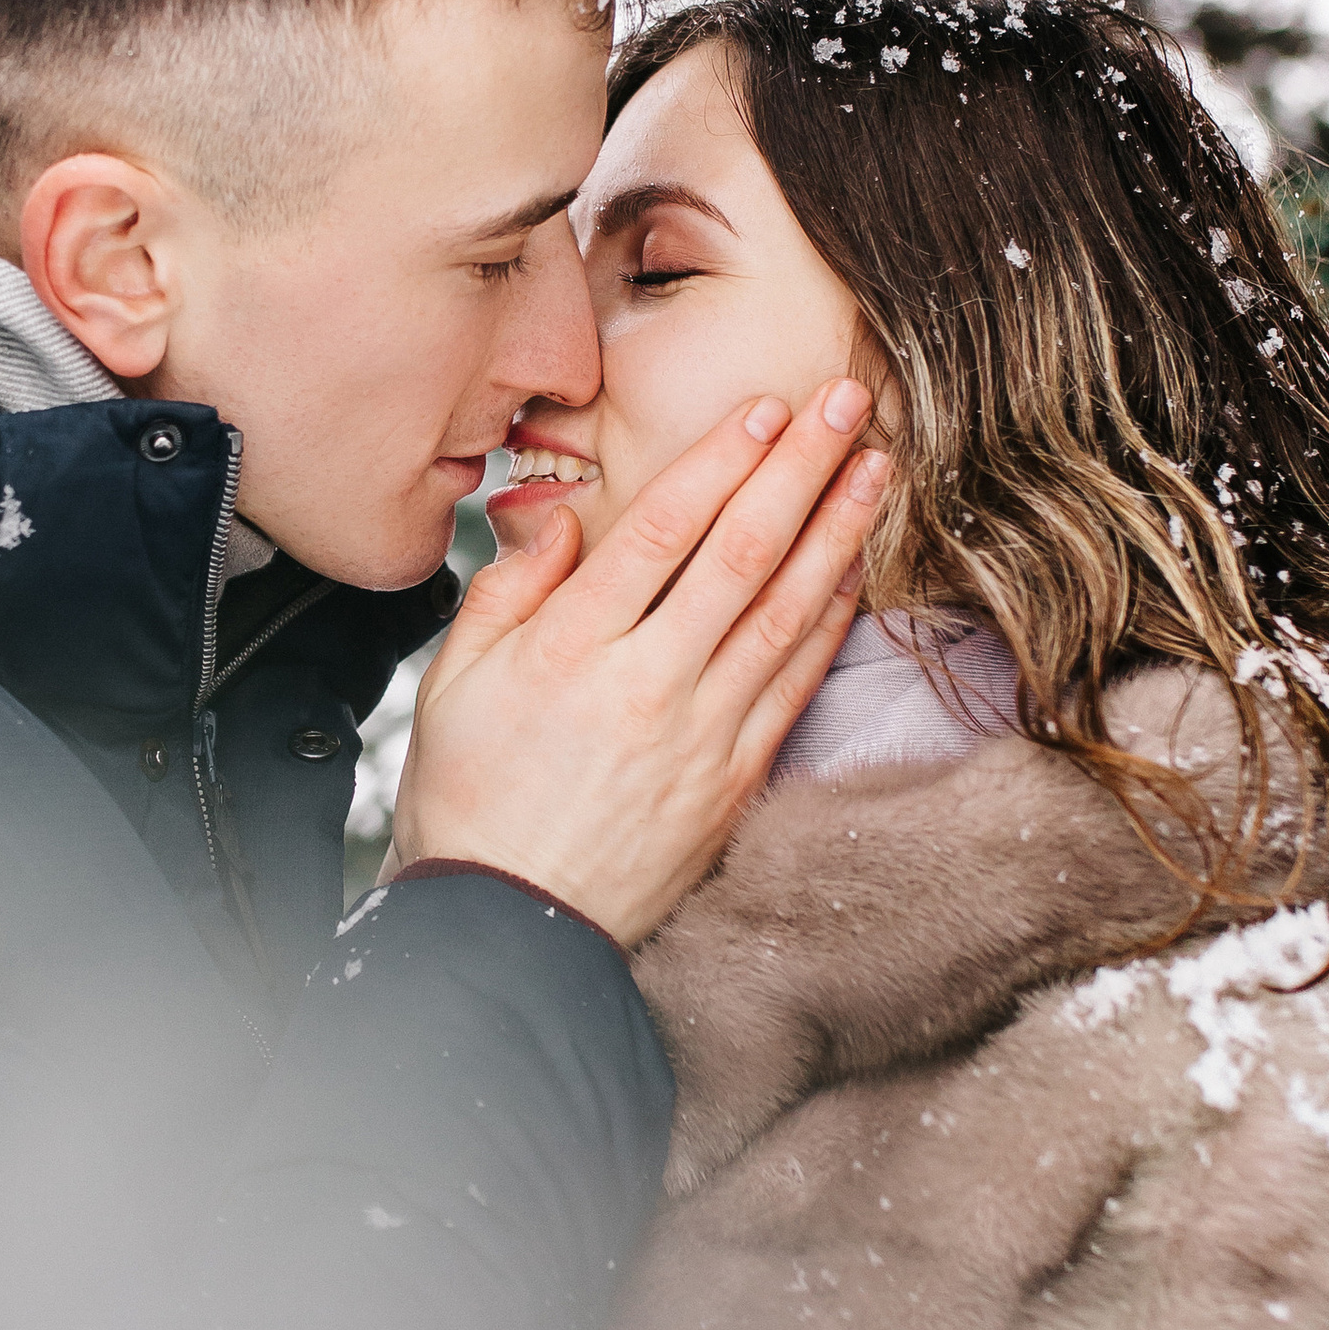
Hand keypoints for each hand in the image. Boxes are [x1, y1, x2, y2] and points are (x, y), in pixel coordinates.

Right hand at [390, 381, 887, 946]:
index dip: (721, 461)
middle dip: (801, 469)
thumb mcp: (453, 682)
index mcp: (570, 649)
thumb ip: (508, 590)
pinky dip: (831, 621)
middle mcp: (646, 684)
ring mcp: (700, 734)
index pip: (661, 530)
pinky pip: (794, 683)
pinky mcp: (733, 778)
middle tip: (848, 404)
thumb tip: (559, 519)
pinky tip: (855, 570)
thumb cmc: (470, 799)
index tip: (765, 408)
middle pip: (742, 554)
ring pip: (785, 612)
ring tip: (875, 468)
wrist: (509, 925)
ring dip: (838, 531)